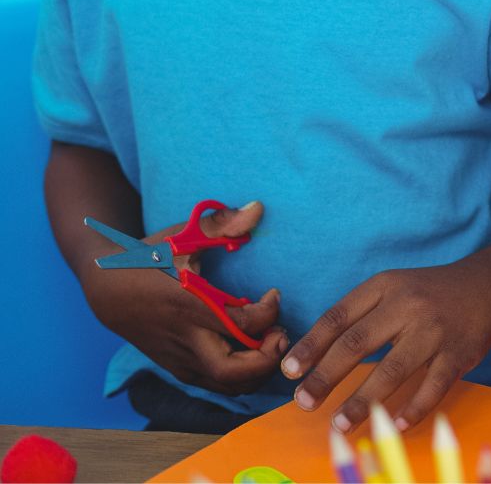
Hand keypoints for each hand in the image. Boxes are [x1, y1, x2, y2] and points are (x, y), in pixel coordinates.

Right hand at [85, 200, 286, 393]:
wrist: (106, 291)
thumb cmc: (148, 259)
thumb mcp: (181, 236)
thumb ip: (221, 224)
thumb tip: (259, 208)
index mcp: (188, 307)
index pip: (241, 326)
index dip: (269, 314)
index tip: (274, 294)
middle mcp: (184, 340)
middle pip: (232, 372)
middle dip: (267, 359)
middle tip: (280, 333)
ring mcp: (179, 358)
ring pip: (225, 386)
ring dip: (257, 372)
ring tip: (271, 342)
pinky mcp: (177, 368)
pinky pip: (215, 384)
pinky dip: (241, 377)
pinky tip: (253, 351)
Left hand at [283, 259, 490, 432]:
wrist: (489, 286)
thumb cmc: (429, 294)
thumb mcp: (393, 288)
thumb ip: (359, 315)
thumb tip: (314, 357)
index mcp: (385, 286)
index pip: (339, 316)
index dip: (311, 345)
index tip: (289, 371)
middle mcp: (408, 305)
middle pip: (358, 343)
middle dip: (326, 376)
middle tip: (304, 402)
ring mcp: (435, 329)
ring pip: (392, 370)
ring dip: (362, 401)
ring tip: (339, 423)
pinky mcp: (459, 352)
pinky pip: (433, 386)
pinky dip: (413, 408)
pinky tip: (394, 424)